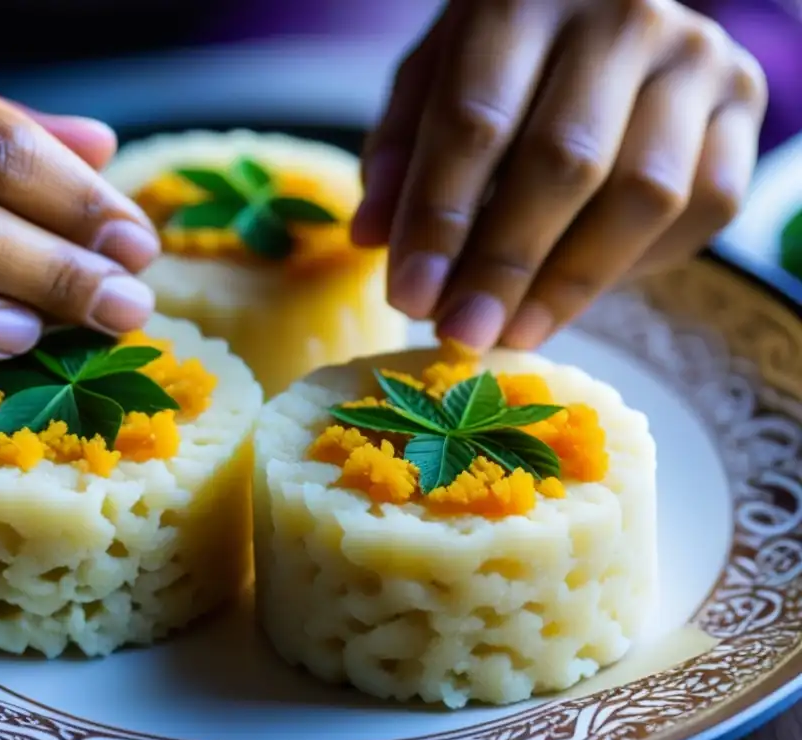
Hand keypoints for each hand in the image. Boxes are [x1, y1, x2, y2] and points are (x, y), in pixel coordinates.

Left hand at [353, 0, 767, 349]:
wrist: (605, 11)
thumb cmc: (503, 55)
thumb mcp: (434, 81)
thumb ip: (402, 150)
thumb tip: (373, 239)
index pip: (476, 121)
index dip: (440, 218)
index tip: (410, 296)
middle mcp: (622, 16)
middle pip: (564, 162)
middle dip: (504, 265)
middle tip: (461, 332)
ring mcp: (696, 58)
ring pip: (645, 194)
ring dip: (572, 282)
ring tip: (513, 331)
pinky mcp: (743, 102)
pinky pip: (706, 205)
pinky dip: (640, 265)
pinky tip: (577, 292)